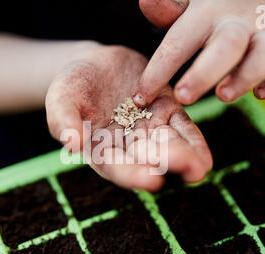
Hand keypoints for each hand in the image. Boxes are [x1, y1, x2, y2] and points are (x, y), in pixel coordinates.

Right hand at [46, 44, 211, 190]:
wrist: (95, 64)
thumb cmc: (72, 84)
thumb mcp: (60, 97)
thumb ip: (62, 119)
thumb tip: (70, 144)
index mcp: (101, 149)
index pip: (117, 166)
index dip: (133, 173)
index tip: (151, 179)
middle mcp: (128, 146)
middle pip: (149, 159)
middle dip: (168, 164)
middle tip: (187, 170)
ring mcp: (149, 129)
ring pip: (169, 146)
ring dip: (185, 157)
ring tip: (200, 167)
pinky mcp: (166, 111)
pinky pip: (181, 127)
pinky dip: (192, 140)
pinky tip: (204, 156)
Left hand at [134, 0, 264, 106]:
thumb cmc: (210, 13)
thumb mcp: (187, 9)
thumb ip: (169, 11)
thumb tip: (147, 2)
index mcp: (206, 12)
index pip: (180, 40)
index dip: (159, 69)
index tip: (142, 96)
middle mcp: (237, 23)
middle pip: (227, 44)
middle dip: (205, 72)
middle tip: (183, 97)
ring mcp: (264, 35)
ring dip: (247, 76)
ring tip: (223, 96)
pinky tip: (262, 95)